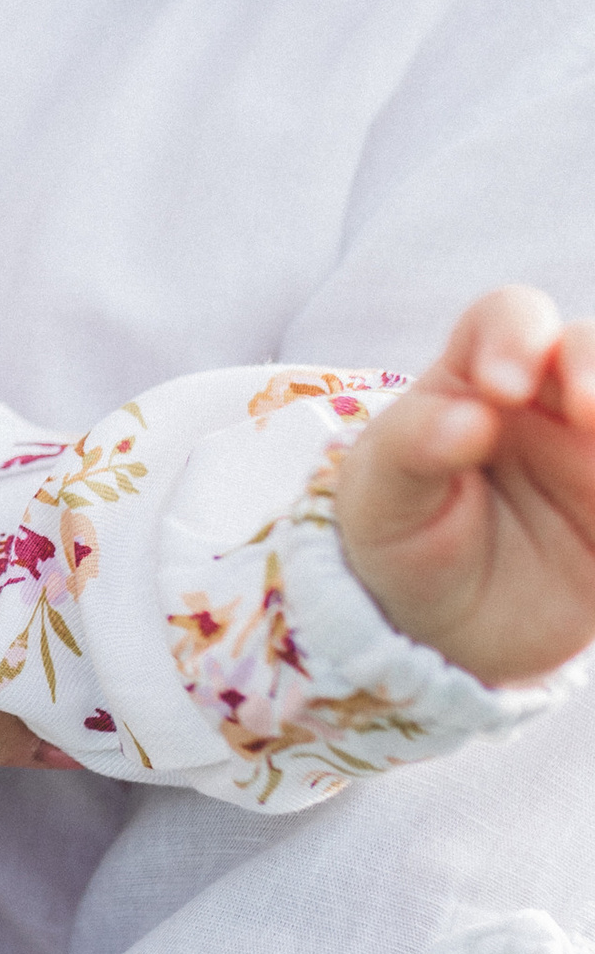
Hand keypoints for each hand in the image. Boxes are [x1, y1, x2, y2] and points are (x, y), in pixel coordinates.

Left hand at [338, 286, 594, 683]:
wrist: (449, 633)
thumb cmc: (405, 544)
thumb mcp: (381, 502)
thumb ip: (410, 448)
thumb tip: (472, 416)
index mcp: (478, 378)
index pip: (507, 320)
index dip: (516, 336)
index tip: (501, 388)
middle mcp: (550, 402)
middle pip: (590, 347)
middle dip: (592, 365)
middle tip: (585, 409)